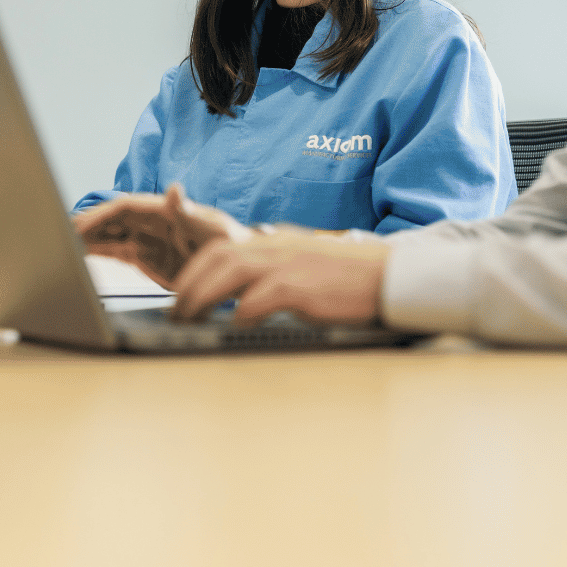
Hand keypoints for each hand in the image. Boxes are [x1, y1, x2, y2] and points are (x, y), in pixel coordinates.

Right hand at [72, 184, 249, 287]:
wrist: (241, 268)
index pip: (124, 208)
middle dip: (86, 225)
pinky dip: (97, 252)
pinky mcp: (148, 256)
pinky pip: (116, 250)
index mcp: (165, 210)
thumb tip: (176, 190)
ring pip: (110, 234)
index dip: (100, 215)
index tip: (80, 225)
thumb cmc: (233, 244)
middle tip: (59, 233)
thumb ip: (191, 212)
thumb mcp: (214, 229)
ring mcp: (148, 238)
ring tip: (62, 243)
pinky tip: (80, 254)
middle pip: (111, 220)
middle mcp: (152, 222)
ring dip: (87, 238)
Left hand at [170, 231, 389, 325]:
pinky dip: (241, 311)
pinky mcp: (302, 286)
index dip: (194, 270)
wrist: (391, 276)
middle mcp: (278, 246)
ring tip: (188, 320)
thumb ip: (275, 272)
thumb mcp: (306, 265)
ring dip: (202, 296)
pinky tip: (232, 325)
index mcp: (277, 242)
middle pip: (217, 256)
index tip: (181, 294)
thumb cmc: (350, 279)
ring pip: (230, 271)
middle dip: (189, 283)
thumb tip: (244, 297)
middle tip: (175, 312)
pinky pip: (261, 296)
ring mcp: (289, 263)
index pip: (222, 247)